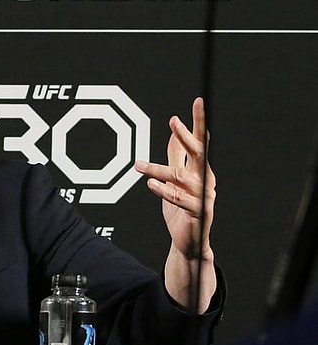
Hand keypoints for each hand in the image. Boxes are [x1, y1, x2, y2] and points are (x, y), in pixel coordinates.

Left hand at [135, 97, 215, 260]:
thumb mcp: (176, 180)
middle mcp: (206, 179)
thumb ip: (176, 158)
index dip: (198, 123)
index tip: (196, 102)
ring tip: (137, 165)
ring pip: (180, 177)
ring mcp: (204, 196)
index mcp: (202, 169)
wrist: (189, 242)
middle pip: (198, 153)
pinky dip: (164, 191)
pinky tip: (150, 184)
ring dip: (157, 169)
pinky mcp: (198, 212)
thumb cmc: (182, 210)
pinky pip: (179, 198)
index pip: (200, 141)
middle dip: (185, 136)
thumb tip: (173, 134)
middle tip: (173, 121)